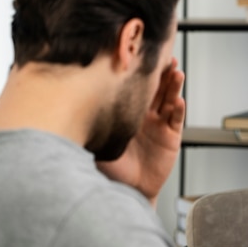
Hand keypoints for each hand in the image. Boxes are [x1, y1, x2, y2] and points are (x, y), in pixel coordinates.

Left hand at [97, 58, 184, 205]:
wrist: (126, 191)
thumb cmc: (110, 169)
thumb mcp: (95, 141)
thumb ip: (89, 123)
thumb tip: (68, 102)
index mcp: (127, 112)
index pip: (135, 87)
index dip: (140, 72)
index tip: (140, 55)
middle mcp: (144, 115)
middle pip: (156, 88)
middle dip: (161, 72)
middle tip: (165, 57)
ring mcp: (159, 125)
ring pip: (168, 99)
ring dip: (173, 86)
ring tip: (176, 72)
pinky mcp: (170, 138)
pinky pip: (176, 120)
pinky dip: (178, 109)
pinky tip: (179, 100)